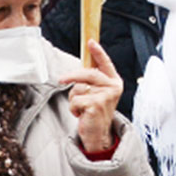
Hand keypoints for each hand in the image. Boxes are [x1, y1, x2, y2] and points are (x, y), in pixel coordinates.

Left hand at [67, 40, 123, 154]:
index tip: (90, 41)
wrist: (98, 134)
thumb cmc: (95, 111)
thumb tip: (80, 67)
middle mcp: (112, 87)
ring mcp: (105, 96)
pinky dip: (74, 108)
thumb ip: (91, 79)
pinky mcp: (96, 105)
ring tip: (81, 107)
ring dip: (74, 98)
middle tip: (61, 79)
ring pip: (79, 88)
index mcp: (114, 81)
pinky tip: (82, 114)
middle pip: (88, 73)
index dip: (98, 51)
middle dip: (72, 76)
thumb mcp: (97, 92)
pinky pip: (75, 100)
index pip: (105, 63)